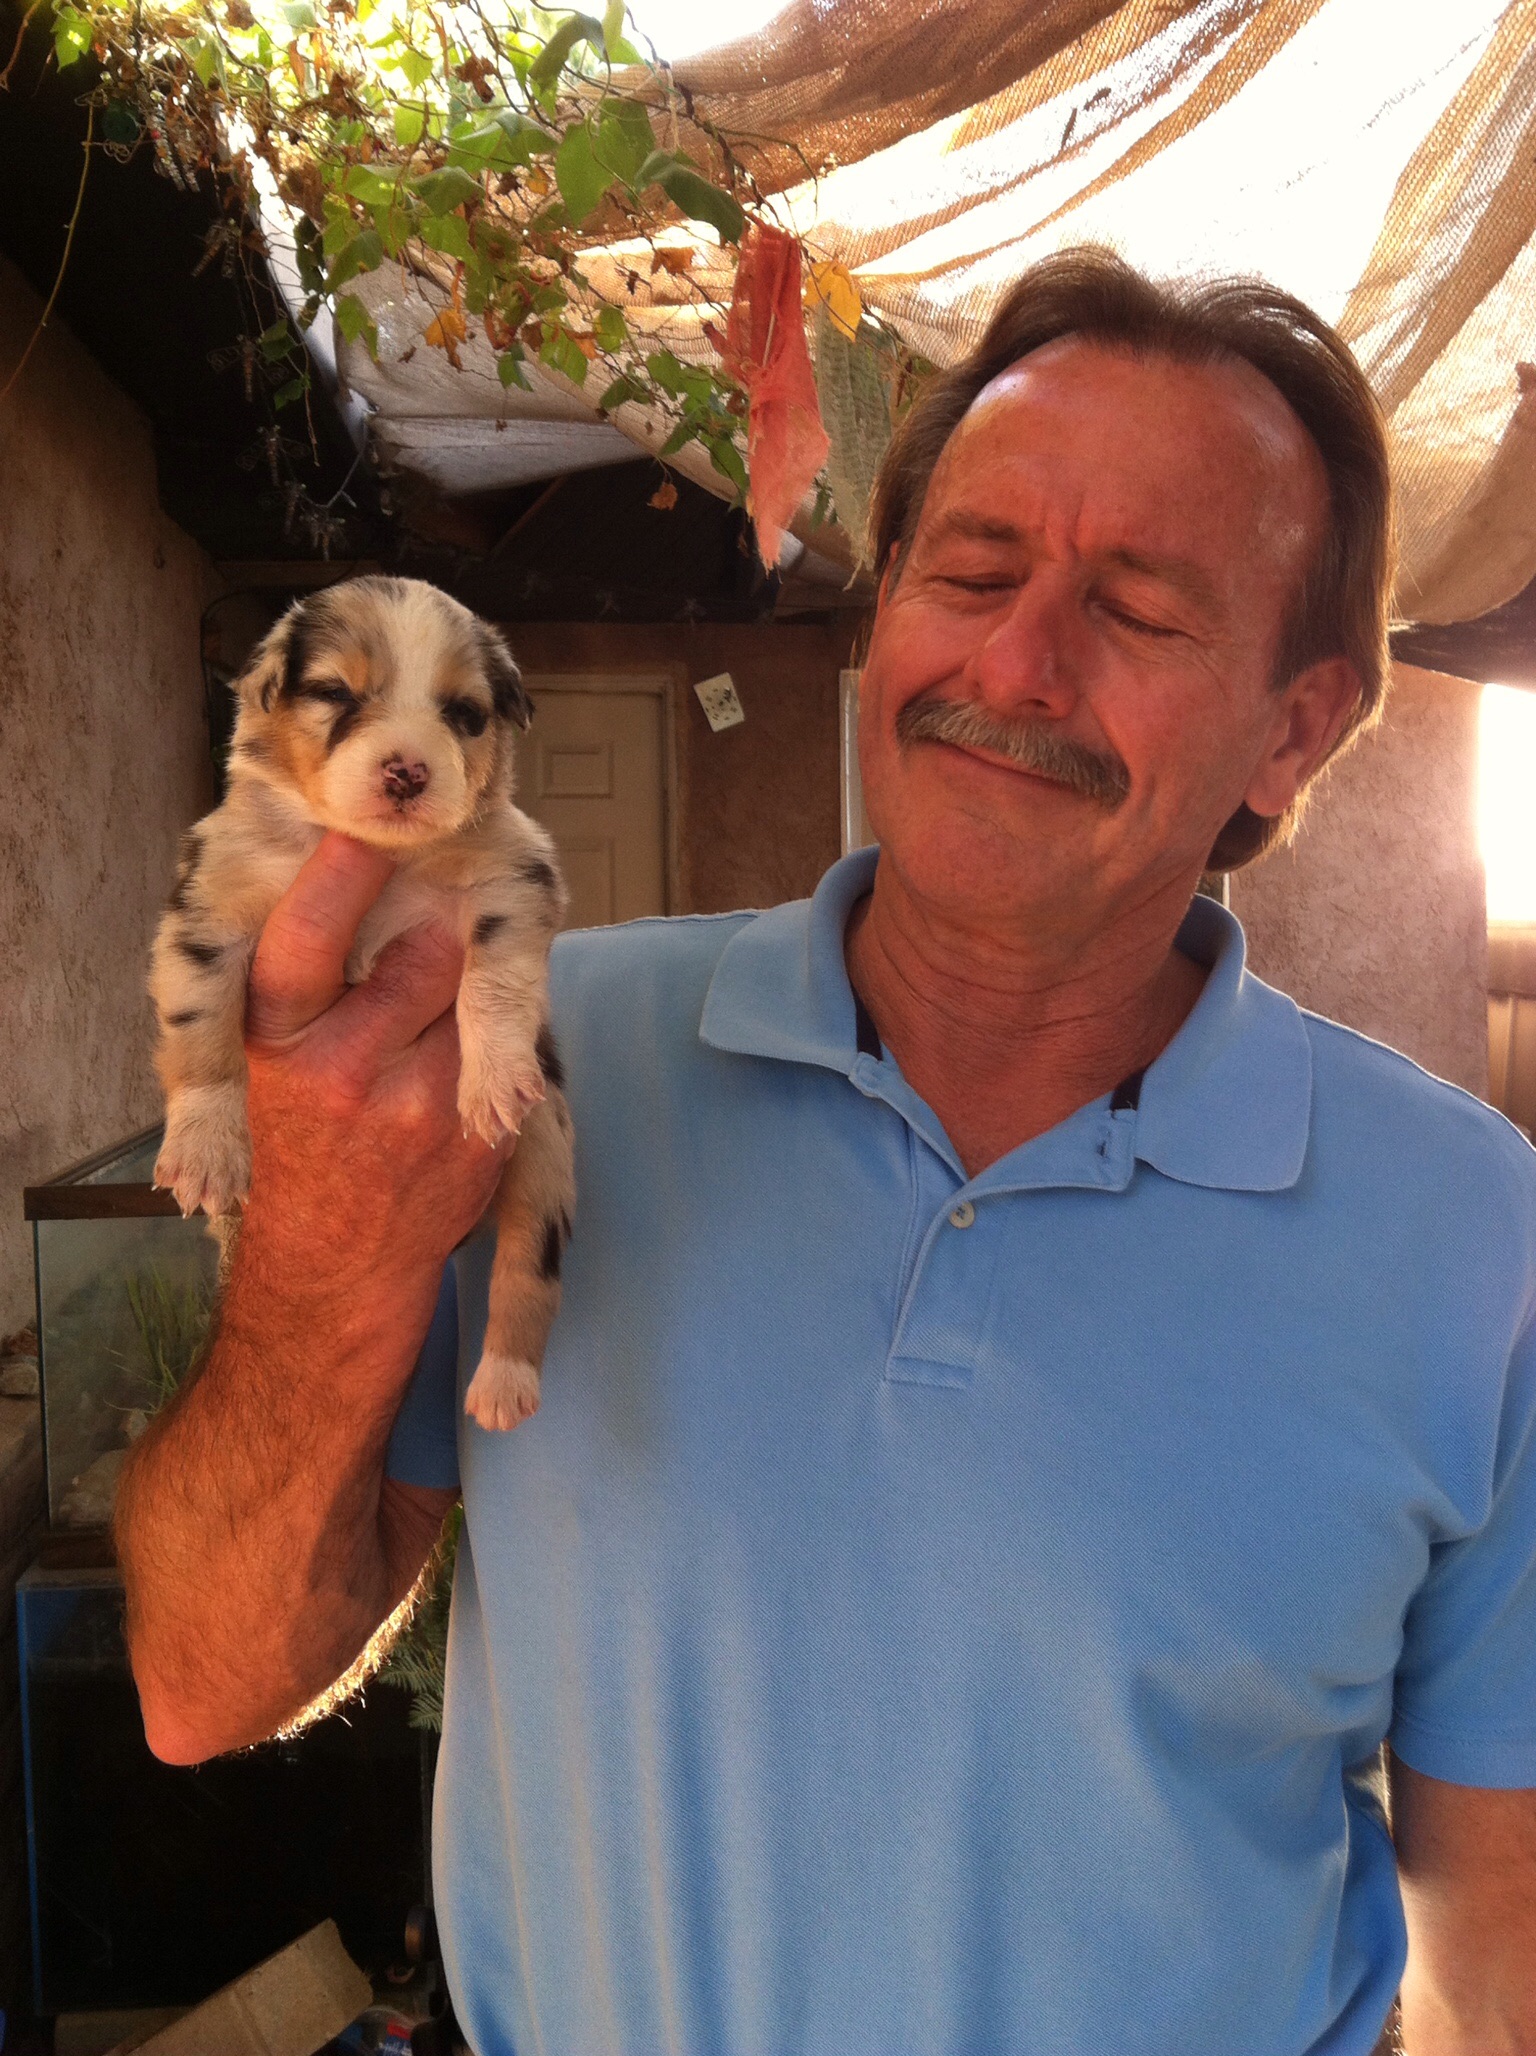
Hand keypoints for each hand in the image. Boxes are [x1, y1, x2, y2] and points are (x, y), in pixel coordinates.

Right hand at [241, 832, 508, 1310]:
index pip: (303, 942)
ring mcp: (414, 1108)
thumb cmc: (303, 1137)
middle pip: (424, 952)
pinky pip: (503, 1052)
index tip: (364, 827)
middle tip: (427, 936)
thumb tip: (374, 873)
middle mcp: (340, 1070)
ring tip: (435, 1020)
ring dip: (469, 990)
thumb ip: (316, 980)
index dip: (337, 879)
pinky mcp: (471, 1139)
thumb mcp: (278, 1057)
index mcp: (279, 1038)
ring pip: (475, 997)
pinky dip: (492, 1045)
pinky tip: (462, 1069)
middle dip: (436, 935)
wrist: (332, 1265)